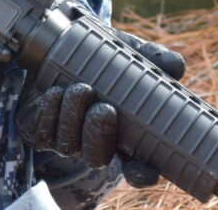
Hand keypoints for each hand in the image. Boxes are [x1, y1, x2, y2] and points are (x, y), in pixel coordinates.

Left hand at [17, 28, 185, 185]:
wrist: (62, 43)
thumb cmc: (104, 56)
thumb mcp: (131, 53)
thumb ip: (154, 58)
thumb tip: (176, 66)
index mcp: (124, 135)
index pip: (136, 168)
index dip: (141, 174)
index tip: (145, 170)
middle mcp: (95, 141)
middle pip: (97, 157)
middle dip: (98, 135)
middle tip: (103, 108)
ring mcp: (67, 137)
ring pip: (68, 145)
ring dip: (73, 118)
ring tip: (79, 88)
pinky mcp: (40, 129)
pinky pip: (43, 133)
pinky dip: (49, 112)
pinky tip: (56, 91)